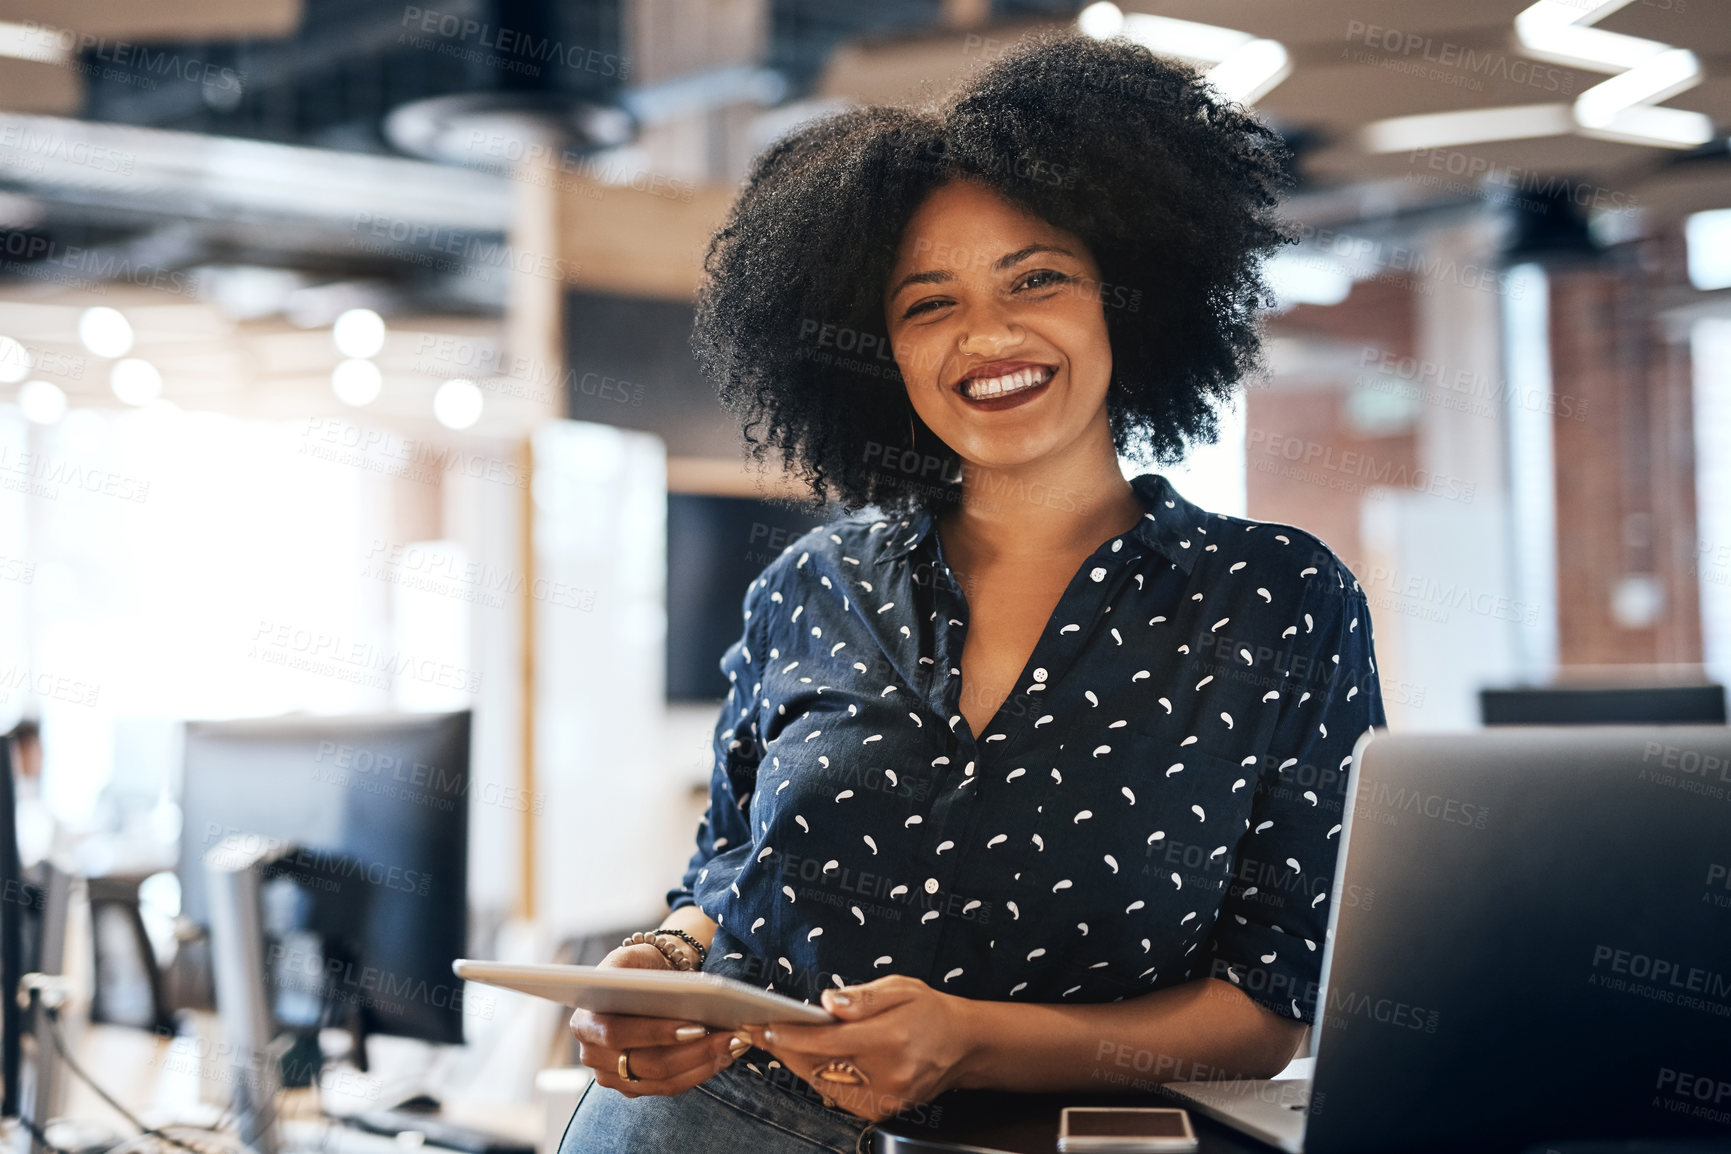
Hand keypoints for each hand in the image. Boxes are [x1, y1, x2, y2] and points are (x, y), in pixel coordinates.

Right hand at [568, 943, 744, 1097]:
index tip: (696, 1026)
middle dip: (694, 1051)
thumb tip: (664, 993)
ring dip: (704, 1063)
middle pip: (646, 1063)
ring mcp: (613, 1077)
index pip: (617, 1033)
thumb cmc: (638, 967)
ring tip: (735, 1043)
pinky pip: (671, 1087)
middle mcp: (592, 1055)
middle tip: (731, 1036)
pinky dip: (701, 1071)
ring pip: (663, 1080)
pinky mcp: (635, 1088)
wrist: (640, 983)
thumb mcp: (632, 957)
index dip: (655, 1033)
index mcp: (585, 1021)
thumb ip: (636, 972)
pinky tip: (726, 1055)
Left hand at [743, 975, 972, 1122]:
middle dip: (785, 1050)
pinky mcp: (883, 1110)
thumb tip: (828, 1003)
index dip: (792, 1036)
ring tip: (777, 1042)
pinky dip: (818, 1076)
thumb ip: (862, 998)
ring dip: (797, 1064)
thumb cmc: (930, 1012)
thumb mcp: (901, 988)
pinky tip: (806, 1059)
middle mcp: (887, 1075)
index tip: (766, 1026)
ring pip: (824, 1085)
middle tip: (758, 1032)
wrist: (962, 1045)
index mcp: (890, 1040)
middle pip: (820, 1067)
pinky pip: (838, 1095)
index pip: (827, 1042)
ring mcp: (885, 1098)